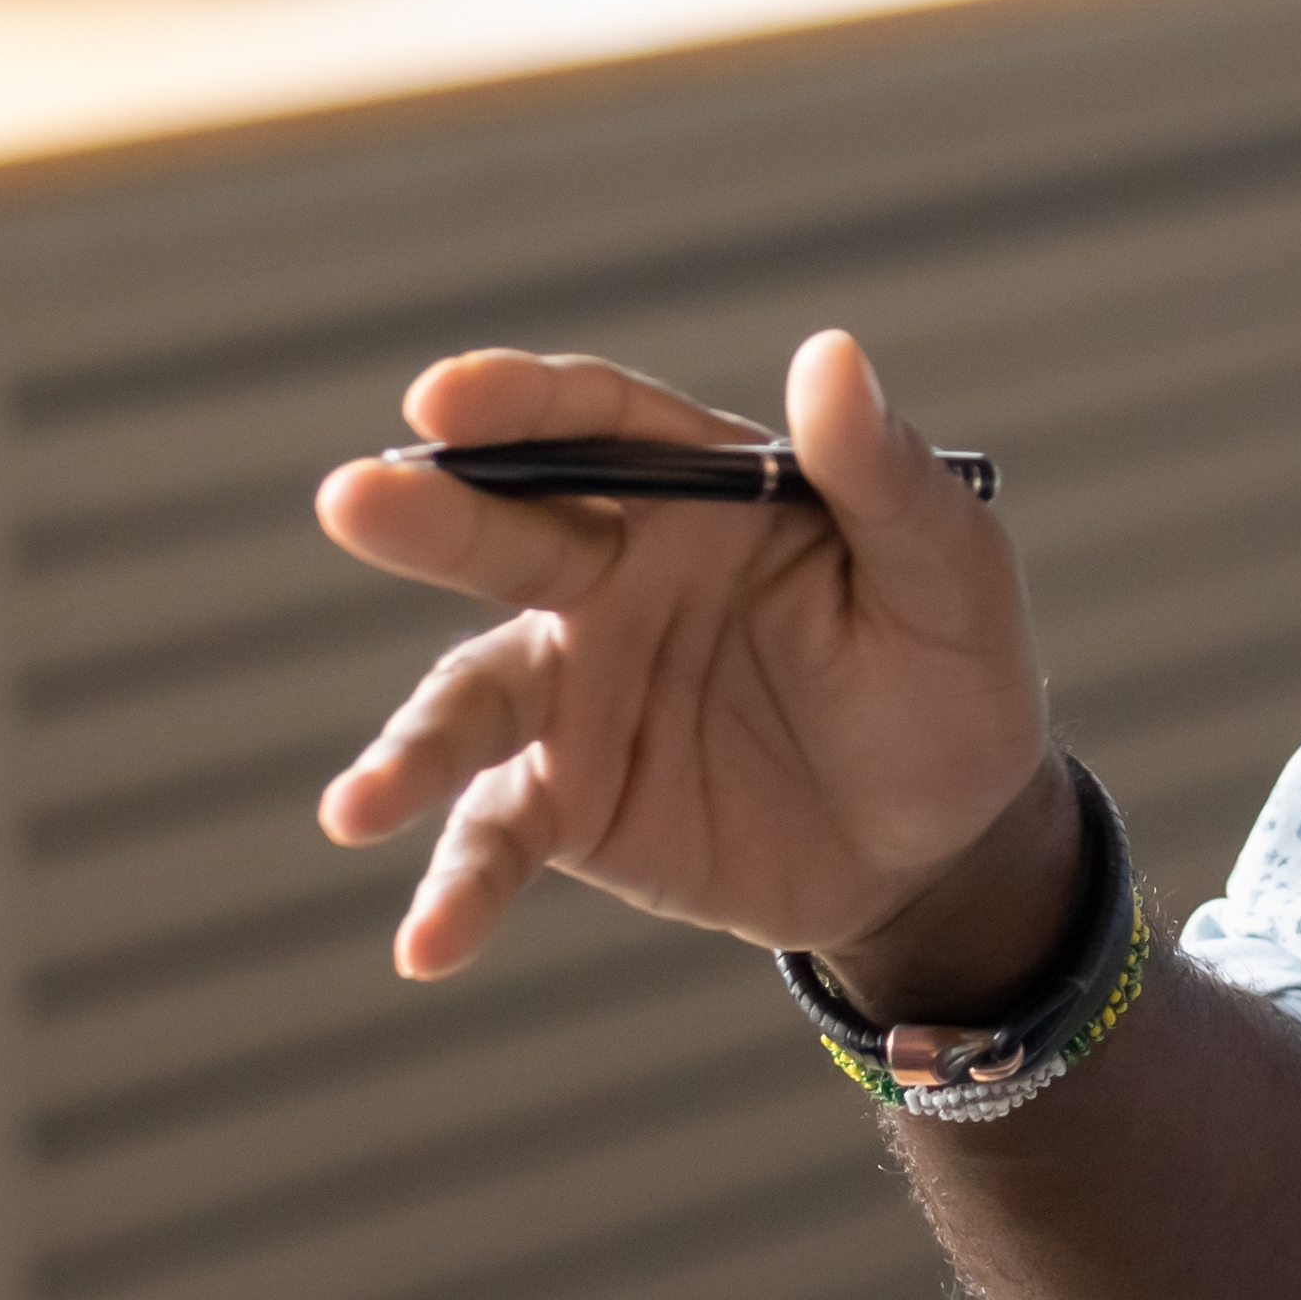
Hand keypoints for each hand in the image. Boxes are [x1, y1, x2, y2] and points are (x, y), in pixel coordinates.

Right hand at [311, 330, 1056, 983]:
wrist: (948, 850)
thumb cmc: (952, 680)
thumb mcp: (950, 575)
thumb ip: (883, 474)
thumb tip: (832, 354)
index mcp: (700, 495)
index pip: (596, 425)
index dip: (519, 403)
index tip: (440, 396)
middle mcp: (615, 578)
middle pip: (507, 538)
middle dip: (425, 520)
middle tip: (348, 499)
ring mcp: (581, 694)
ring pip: (473, 702)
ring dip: (410, 750)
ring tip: (358, 809)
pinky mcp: (575, 804)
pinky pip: (498, 839)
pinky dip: (457, 889)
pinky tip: (426, 946)